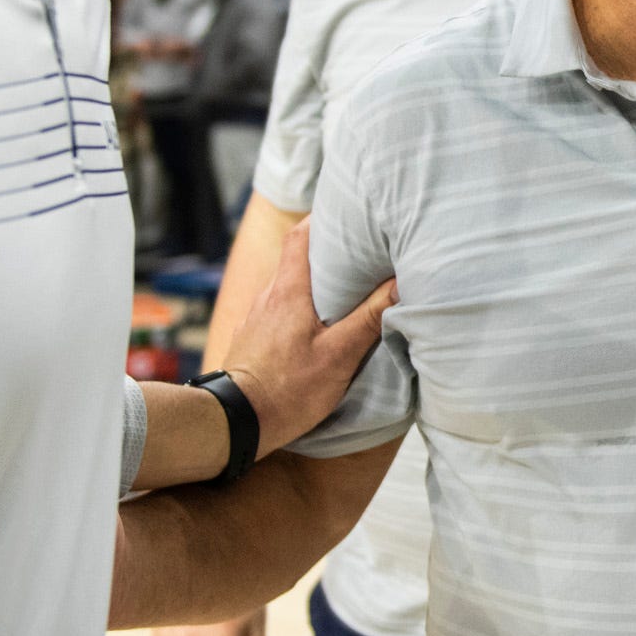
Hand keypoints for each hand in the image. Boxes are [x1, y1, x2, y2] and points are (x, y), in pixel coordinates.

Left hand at [223, 216, 394, 452]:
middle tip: (359, 251)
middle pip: (296, 256)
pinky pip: (279, 308)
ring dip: (315, 280)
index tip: (349, 213)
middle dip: (327, 250)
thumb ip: (368, 319)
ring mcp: (257, 317)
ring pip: (288, 284)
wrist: (235, 422)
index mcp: (289, 290)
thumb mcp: (338, 357)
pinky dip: (301, 305)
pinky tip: (317, 323)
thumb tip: (399, 284)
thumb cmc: (288, 389)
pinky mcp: (253, 338)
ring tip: (346, 287)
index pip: (301, 235)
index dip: (323, 218)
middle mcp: (269, 296)